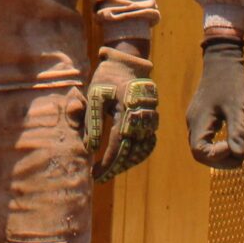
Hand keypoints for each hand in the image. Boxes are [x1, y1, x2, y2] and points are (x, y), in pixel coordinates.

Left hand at [82, 45, 158, 181]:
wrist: (127, 65)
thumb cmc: (106, 80)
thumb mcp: (94, 96)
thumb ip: (91, 121)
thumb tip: (90, 148)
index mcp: (126, 111)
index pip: (118, 145)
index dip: (107, 163)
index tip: (95, 174)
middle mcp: (142, 118)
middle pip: (131, 152)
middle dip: (115, 168)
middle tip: (100, 177)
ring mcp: (150, 120)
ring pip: (141, 150)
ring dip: (126, 163)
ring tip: (109, 170)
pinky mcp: (153, 121)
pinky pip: (148, 144)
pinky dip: (138, 155)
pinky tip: (125, 161)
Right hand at [185, 34, 243, 168]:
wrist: (221, 60)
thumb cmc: (230, 81)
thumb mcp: (236, 106)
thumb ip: (236, 131)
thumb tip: (239, 155)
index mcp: (198, 121)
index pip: (200, 152)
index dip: (217, 156)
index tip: (234, 147)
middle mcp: (193, 123)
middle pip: (200, 154)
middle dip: (221, 160)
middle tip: (241, 154)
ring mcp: (196, 120)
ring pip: (203, 148)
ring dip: (221, 154)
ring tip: (239, 149)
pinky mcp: (202, 117)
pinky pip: (206, 138)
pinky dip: (219, 145)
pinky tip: (233, 140)